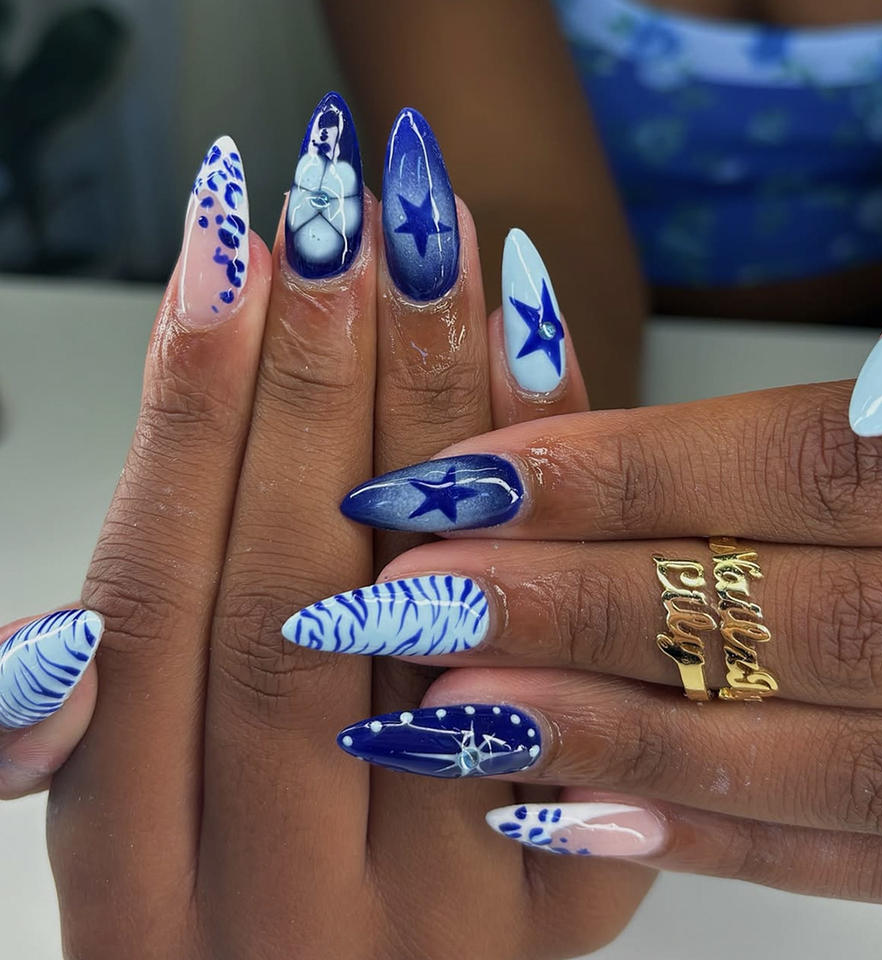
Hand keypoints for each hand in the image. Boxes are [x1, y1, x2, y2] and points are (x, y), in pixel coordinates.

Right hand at [30, 101, 650, 958]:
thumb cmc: (232, 903)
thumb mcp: (127, 830)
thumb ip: (74, 741)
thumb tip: (48, 643)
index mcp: (144, 892)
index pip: (156, 617)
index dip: (183, 419)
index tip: (225, 246)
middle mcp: (288, 912)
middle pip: (293, 603)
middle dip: (312, 383)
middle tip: (341, 206)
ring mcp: (447, 911)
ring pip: (436, 625)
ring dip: (436, 407)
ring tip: (438, 243)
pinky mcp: (574, 892)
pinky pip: (578, 659)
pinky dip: (558, 493)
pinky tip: (540, 347)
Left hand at [321, 234, 881, 914]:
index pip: (824, 469)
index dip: (636, 473)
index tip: (465, 471)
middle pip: (799, 619)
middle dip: (591, 608)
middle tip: (413, 592)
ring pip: (824, 758)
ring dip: (622, 736)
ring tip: (451, 709)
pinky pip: (870, 857)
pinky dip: (717, 838)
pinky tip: (564, 810)